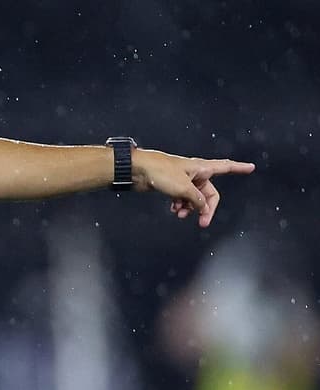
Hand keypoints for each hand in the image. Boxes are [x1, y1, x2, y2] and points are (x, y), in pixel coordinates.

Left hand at [132, 149, 255, 227]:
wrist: (138, 170)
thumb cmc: (160, 172)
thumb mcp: (184, 188)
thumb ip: (197, 200)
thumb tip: (203, 208)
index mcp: (201, 168)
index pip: (225, 166)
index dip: (239, 167)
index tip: (251, 167)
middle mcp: (194, 173)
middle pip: (208, 193)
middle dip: (205, 208)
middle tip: (202, 222)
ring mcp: (183, 179)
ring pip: (194, 198)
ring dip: (190, 208)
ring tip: (181, 215)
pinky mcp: (172, 185)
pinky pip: (182, 198)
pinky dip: (181, 205)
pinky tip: (174, 210)